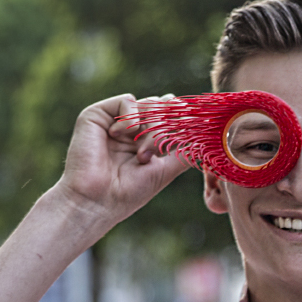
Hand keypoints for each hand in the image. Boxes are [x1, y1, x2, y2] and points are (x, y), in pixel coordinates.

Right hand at [54, 93, 188, 226]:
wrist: (97, 200)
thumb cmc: (129, 191)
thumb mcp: (165, 170)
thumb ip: (184, 151)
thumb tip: (204, 136)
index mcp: (145, 139)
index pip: (170, 117)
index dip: (181, 120)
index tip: (186, 131)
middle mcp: (131, 127)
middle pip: (163, 108)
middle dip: (165, 128)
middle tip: (155, 153)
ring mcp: (115, 121)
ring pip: (149, 103)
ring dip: (150, 127)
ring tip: (140, 152)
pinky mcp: (97, 115)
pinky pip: (128, 100)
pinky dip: (131, 117)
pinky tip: (118, 136)